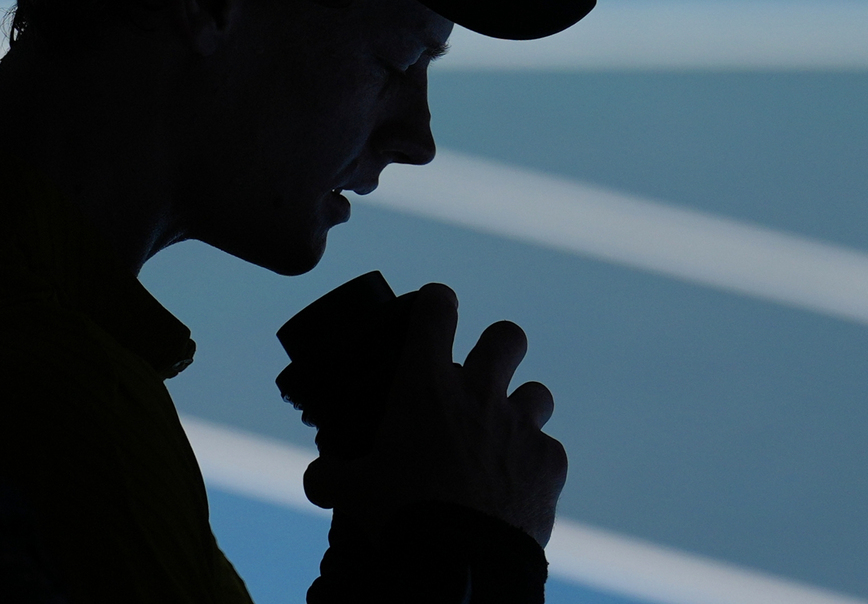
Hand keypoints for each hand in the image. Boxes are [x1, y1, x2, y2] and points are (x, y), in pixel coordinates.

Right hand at [303, 283, 567, 545]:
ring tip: (501, 436)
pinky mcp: (550, 462)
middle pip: (507, 336)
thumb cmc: (400, 516)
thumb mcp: (350, 492)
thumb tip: (317, 477)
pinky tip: (517, 485)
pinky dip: (535, 463)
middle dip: (497, 348)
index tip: (433, 309)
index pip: (437, 308)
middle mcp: (480, 393)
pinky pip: (549, 450)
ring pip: (537, 392)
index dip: (436, 303)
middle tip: (480, 374)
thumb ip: (332, 475)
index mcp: (426, 384)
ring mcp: (521, 425)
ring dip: (520, 408)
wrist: (460, 564)